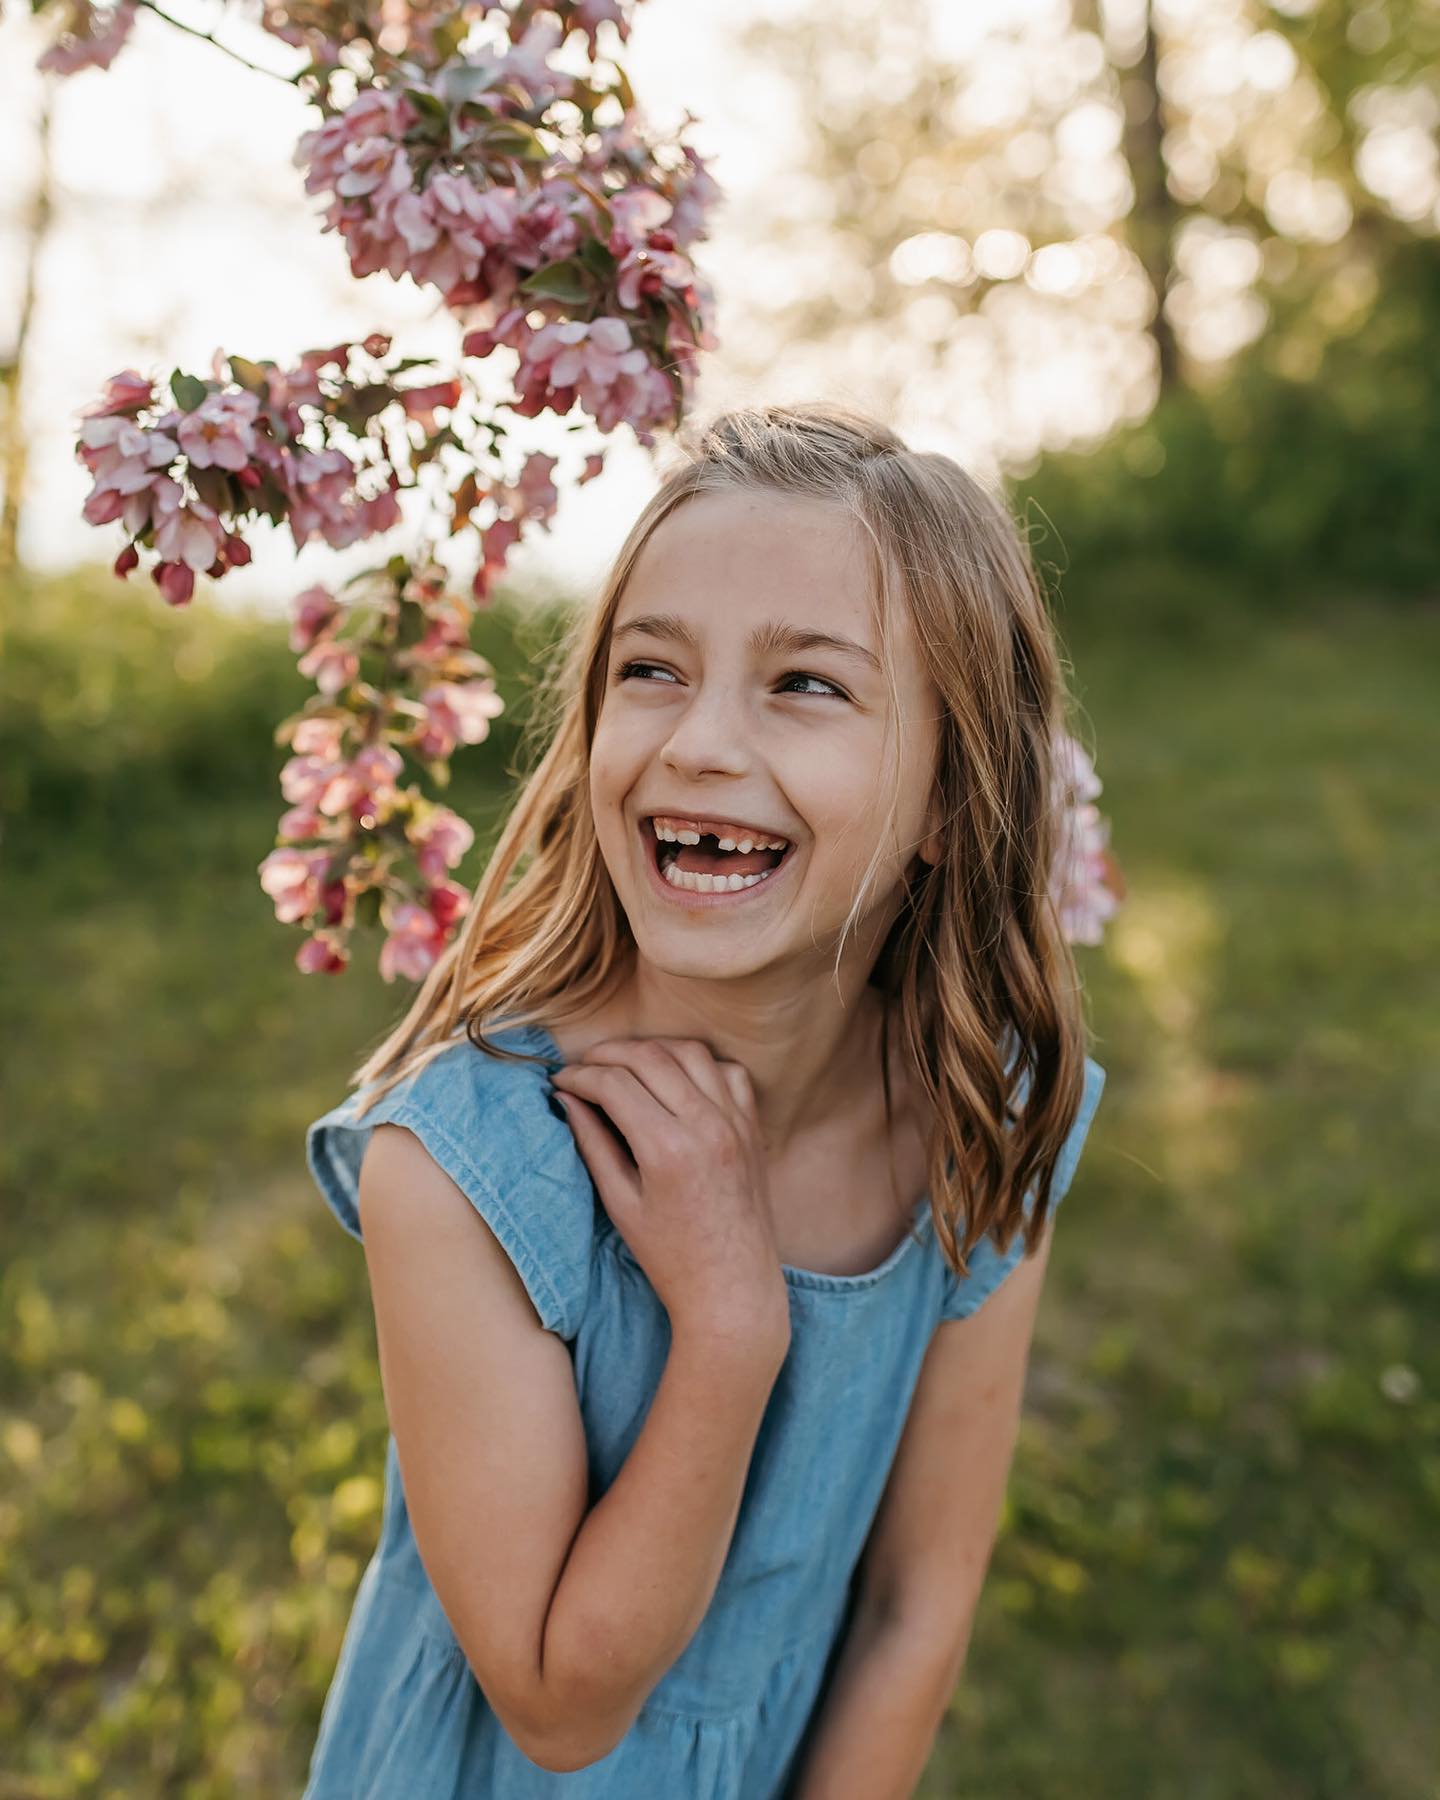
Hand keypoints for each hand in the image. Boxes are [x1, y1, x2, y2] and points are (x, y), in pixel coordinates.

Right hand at [550, 1038, 789, 1349]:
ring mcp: (736, 1123)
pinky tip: (675, 1077)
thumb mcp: (620, 1203)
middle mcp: (707, 1126)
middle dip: (608, 1053)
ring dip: (651, 1049)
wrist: (734, 1288)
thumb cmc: (670, 1257)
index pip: (614, 1084)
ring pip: (690, 1052)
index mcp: (668, 1149)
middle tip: (584, 1066)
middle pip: (649, 1056)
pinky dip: (699, 1063)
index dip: (579, 1076)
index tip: (560, 1080)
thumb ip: (593, 1144)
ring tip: (623, 1063)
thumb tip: (567, 1097)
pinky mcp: (753, 1127)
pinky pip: (729, 1072)